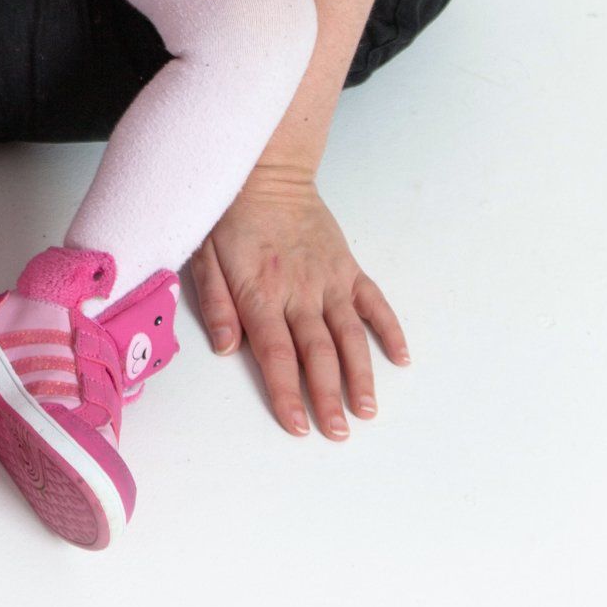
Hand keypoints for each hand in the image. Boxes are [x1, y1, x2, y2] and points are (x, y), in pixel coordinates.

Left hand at [187, 159, 408, 438]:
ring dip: (361, 375)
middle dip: (327, 397)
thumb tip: (224, 348)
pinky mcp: (348, 267)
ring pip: (349, 335)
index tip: (297, 426)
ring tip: (367, 410)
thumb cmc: (230, 218)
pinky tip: (401, 358)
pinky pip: (374, 301)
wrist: (267, 173)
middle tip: (337, 433)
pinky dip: (389, 329)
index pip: (275, 354)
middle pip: (316, 353)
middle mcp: (299, 292)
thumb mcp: (205, 256)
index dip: (286, 393)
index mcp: (260, 293)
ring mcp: (329, 280)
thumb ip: (216, 303)